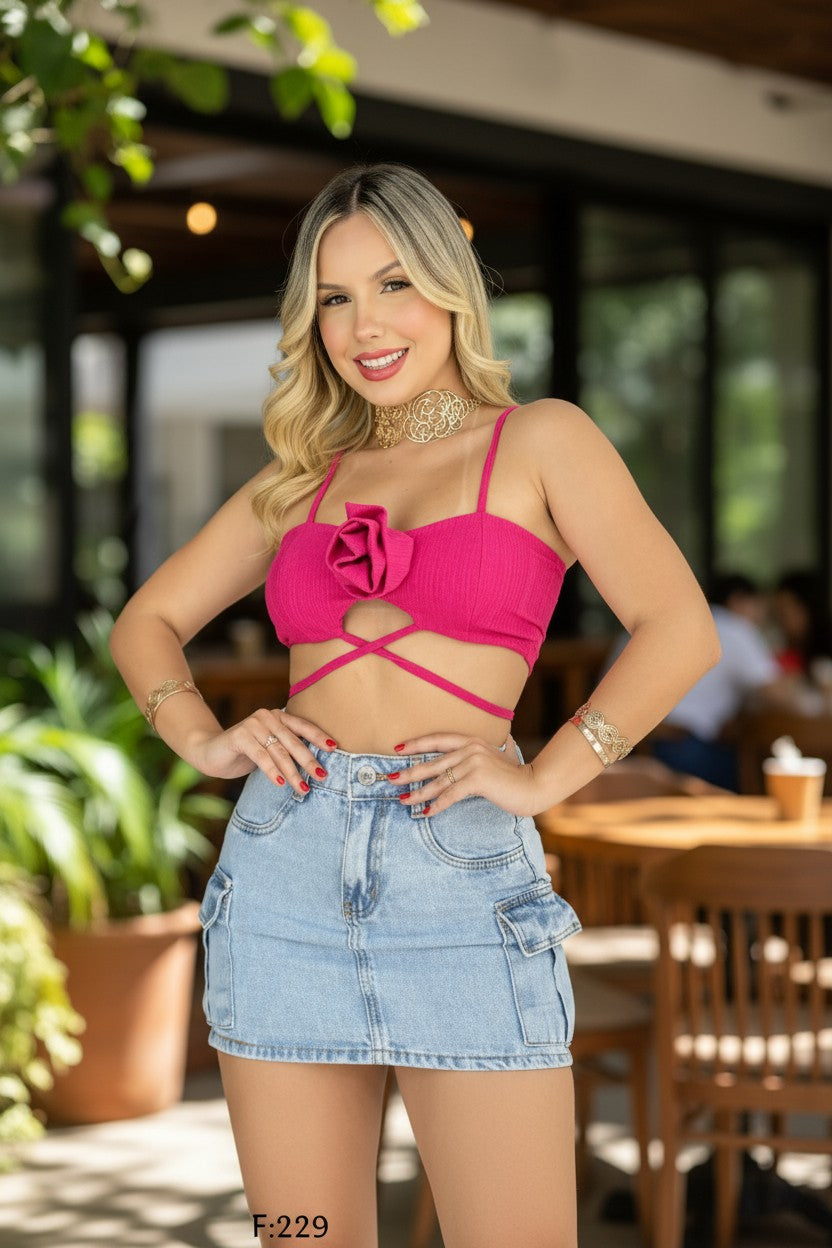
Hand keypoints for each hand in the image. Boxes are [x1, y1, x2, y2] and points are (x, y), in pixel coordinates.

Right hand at [187, 708, 337, 793]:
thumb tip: (317, 767)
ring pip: (278, 751)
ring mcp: (252, 724)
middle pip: (293, 741)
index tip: (335, 748)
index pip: (303, 726)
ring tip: (303, 788)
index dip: (319, 737)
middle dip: (309, 760)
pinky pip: (261, 756)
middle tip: (322, 776)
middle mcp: (267, 716)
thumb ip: (288, 750)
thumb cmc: (246, 753)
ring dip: (292, 772)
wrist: (210, 752)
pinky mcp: (239, 736)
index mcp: (278, 716)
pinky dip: (272, 771)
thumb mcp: (270, 749)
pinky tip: (281, 783)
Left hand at [386, 731, 541, 817]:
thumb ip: (482, 755)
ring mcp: (474, 762)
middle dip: (409, 771)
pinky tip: (426, 812)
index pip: (437, 739)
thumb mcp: (494, 759)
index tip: (397, 750)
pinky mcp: (478, 779)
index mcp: (471, 741)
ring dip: (418, 792)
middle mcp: (470, 748)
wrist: (534, 785)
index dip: (416, 744)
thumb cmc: (513, 776)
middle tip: (391, 779)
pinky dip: (437, 804)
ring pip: (438, 780)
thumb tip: (480, 753)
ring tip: (403, 800)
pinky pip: (451, 794)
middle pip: (432, 761)